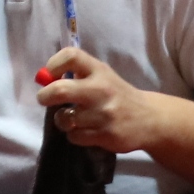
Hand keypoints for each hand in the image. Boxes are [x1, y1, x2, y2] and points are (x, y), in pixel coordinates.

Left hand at [37, 46, 158, 154]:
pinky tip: (86, 130)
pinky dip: (74, 135)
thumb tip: (45, 78)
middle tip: (44, 98)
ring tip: (72, 118)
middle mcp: (101, 90)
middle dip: (45, 96)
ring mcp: (103, 114)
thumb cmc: (117, 94)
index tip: (50, 73)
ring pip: (64, 118)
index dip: (54, 64)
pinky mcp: (105, 136)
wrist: (148, 119)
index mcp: (99, 71)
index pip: (71, 56)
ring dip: (62, 120)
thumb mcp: (102, 76)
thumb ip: (78, 73)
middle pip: (60, 90)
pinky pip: (74, 137)